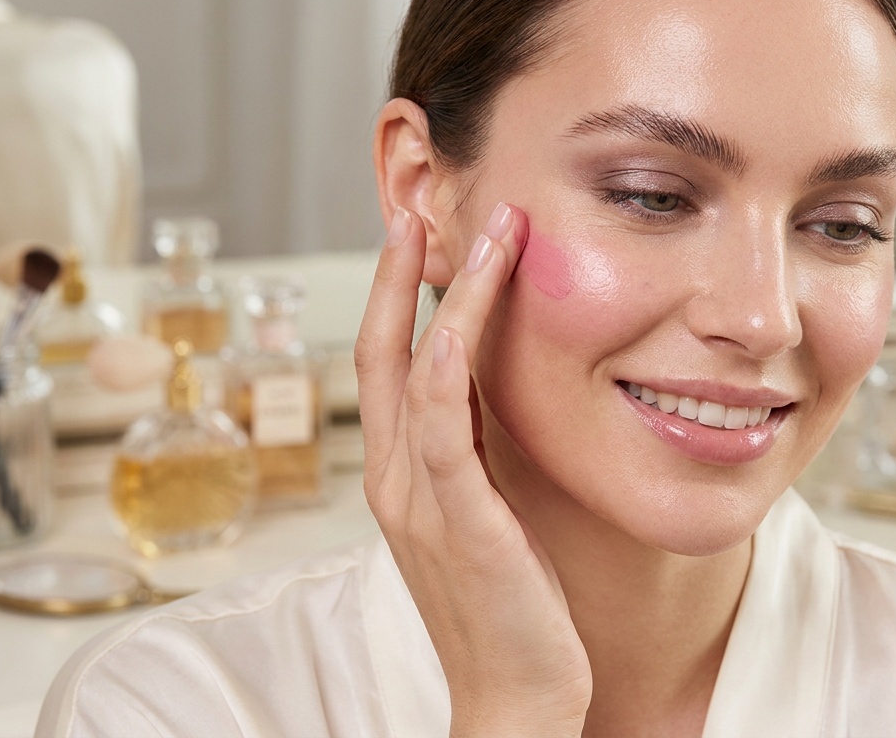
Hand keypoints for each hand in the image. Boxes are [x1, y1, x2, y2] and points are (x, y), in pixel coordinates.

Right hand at [355, 203, 591, 736]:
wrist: (515, 697)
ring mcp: (418, 498)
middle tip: (421, 207)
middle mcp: (395, 479)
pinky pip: (441, 420)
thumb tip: (497, 392)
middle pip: (381, 352)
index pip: (388, 367)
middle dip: (398, 275)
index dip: (397, 299)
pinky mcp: (458, 517)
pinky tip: (470, 308)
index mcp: (402, 478)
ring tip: (482, 231)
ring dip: (444, 292)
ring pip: (413, 369)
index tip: (424, 240)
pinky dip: (449, 353)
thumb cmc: (509, 609)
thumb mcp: (487, 514)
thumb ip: (478, 455)